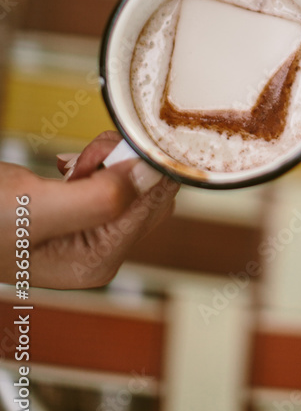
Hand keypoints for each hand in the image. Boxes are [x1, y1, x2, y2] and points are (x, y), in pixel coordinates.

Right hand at [0, 132, 177, 288]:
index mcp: (97, 262)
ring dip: (107, 158)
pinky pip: (112, 178)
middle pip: (149, 192)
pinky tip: (69, 165)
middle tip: (81, 157)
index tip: (106, 149)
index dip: (137, 167)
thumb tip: (154, 173)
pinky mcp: (81, 213)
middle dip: (121, 163)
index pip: (154, 203)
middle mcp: (101, 252)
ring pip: (133, 180)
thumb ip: (101, 196)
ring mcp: (92, 234)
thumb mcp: (36, 207)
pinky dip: (96, 161)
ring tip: (70, 163)